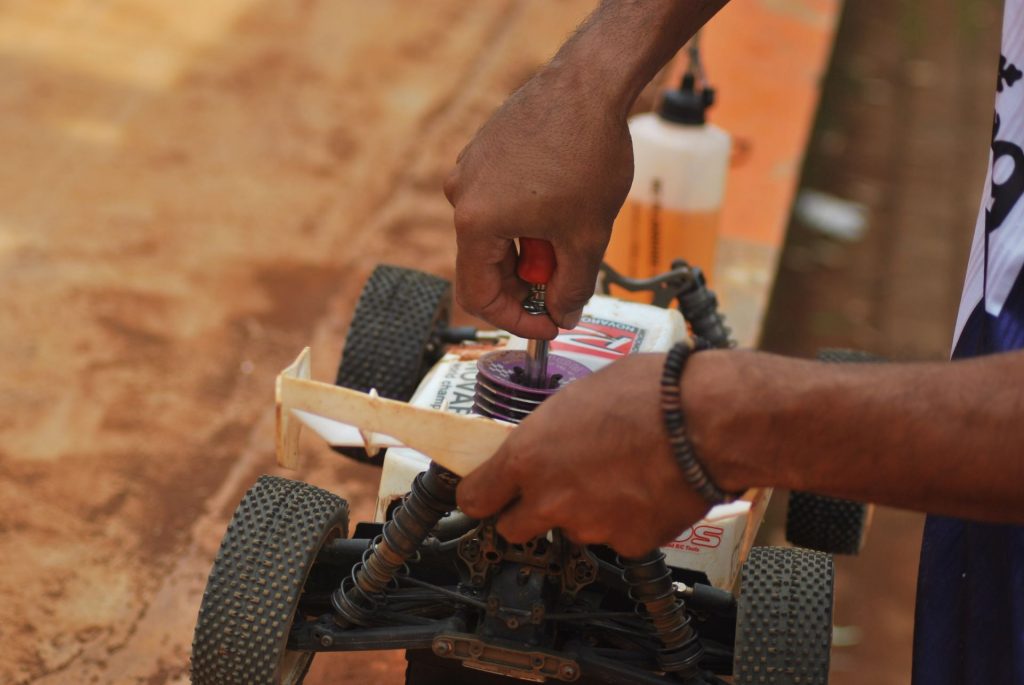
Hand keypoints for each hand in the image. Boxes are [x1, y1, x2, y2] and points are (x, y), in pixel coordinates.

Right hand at [444, 65, 633, 337]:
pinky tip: (560, 202)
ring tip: (570, 230)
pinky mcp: (484, 151)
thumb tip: (563, 314)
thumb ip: (572, 287)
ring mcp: (469, 169)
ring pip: (495, 234)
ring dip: (530, 248)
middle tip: (566, 282)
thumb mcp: (586, 236)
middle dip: (527, 282)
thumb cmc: (587, 154)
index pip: (480, 296)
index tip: (550, 324)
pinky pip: (498, 202)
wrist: (590, 84)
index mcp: (475, 223)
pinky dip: (525, 218)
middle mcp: (461, 196)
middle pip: (486, 266)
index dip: (516, 319)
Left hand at [456, 353, 709, 557]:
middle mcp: (550, 498)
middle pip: (514, 528)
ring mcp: (589, 526)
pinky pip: (616, 538)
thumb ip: (547, 430)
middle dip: (527, 512)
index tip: (486, 495)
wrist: (705, 419)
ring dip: (585, 512)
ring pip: (572, 530)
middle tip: (553, 489)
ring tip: (616, 475)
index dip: (480, 497)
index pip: (475, 498)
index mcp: (528, 456)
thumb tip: (542, 440)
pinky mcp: (629, 544)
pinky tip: (643, 489)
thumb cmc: (647, 393)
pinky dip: (626, 521)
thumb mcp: (577, 395)